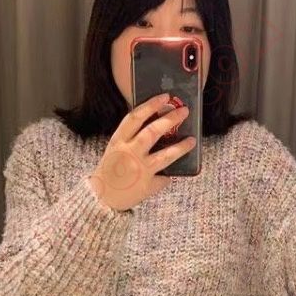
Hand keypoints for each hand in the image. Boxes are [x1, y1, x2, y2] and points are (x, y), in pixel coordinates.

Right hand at [89, 92, 195, 211]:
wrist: (102, 198)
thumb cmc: (112, 169)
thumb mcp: (116, 148)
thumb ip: (131, 137)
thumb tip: (159, 123)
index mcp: (118, 141)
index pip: (135, 117)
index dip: (151, 105)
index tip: (165, 97)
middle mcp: (129, 153)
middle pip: (153, 132)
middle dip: (170, 119)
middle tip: (184, 111)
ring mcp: (139, 170)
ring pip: (165, 155)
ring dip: (181, 147)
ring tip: (192, 140)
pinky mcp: (147, 185)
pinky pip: (164, 176)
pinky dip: (169, 174)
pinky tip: (174, 171)